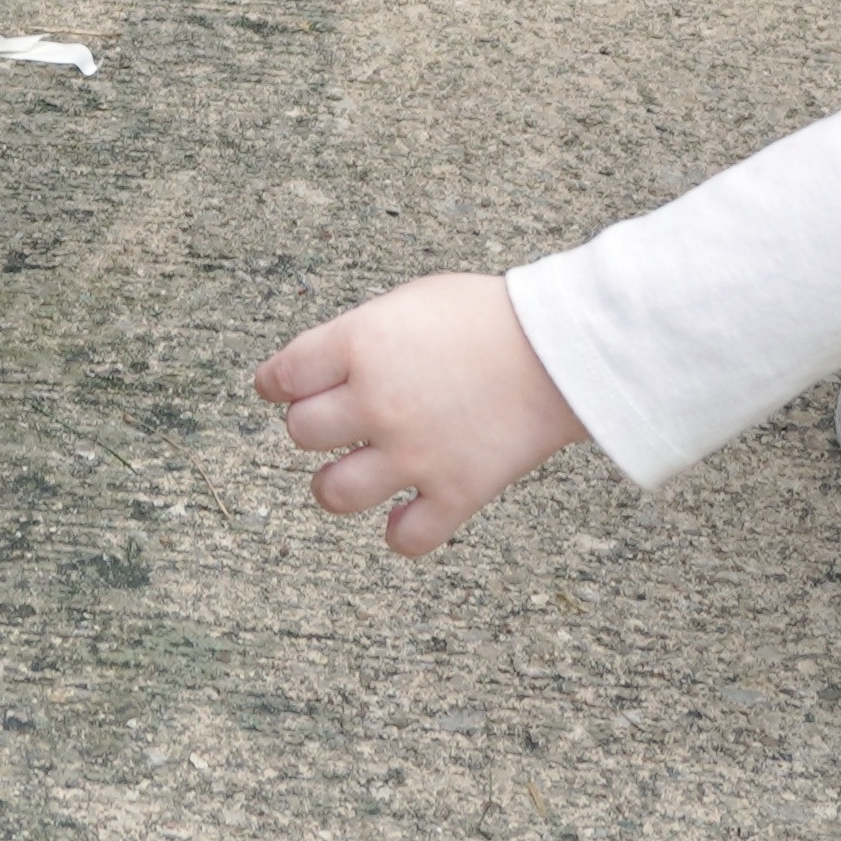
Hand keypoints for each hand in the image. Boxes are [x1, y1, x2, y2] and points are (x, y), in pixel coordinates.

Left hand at [253, 272, 589, 555]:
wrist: (562, 348)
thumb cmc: (490, 315)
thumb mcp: (410, 301)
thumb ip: (361, 336)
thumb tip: (324, 366)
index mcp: (361, 345)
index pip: (282, 376)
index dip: (278, 384)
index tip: (282, 389)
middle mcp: (377, 402)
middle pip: (301, 433)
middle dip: (315, 427)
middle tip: (339, 422)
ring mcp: (414, 453)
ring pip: (334, 493)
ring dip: (337, 485)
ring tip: (357, 473)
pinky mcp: (455, 492)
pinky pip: (406, 538)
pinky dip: (402, 532)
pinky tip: (408, 512)